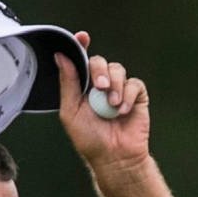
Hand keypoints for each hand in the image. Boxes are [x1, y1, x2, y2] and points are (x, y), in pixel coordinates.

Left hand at [55, 31, 150, 169]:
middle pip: (99, 62)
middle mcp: (101, 85)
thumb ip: (67, 83)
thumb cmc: (90, 140)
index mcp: (83, 86)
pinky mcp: (136, 96)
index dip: (81, 46)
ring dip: (115, 86)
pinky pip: (133, 84)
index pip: (81, 60)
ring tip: (112, 106)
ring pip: (118, 70)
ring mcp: (119, 89)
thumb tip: (61, 56)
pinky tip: (122, 111)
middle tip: (100, 87)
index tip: (82, 38)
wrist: (114, 158)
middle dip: (99, 71)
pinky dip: (127, 95)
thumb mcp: (70, 112)